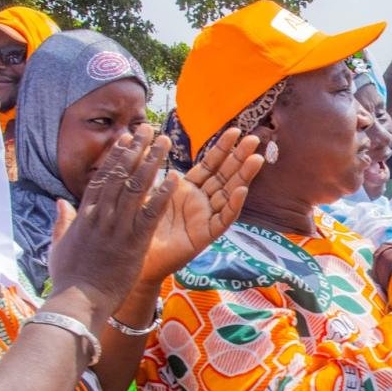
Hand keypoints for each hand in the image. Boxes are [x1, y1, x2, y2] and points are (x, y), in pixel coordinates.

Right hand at [48, 126, 177, 317]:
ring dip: (151, 162)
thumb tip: (59, 202)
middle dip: (135, 149)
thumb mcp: (59, 246)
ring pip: (135, 187)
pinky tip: (175, 178)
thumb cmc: (69, 279)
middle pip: (119, 174)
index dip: (114, 156)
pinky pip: (151, 213)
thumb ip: (62, 222)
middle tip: (148, 129)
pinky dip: (162, 194)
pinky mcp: (133, 242)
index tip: (125, 138)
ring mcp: (117, 227)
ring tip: (164, 142)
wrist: (78, 301)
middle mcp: (101, 216)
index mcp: (84, 215)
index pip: (100, 178)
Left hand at [136, 130, 263, 285]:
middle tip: (254, 139)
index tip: (234, 130)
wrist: (135, 260)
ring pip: (229, 194)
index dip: (222, 148)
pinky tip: (242, 191)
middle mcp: (200, 202)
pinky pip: (222, 220)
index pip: (209, 165)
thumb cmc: (138, 228)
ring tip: (256, 159)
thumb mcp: (146, 194)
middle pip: (225, 175)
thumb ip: (153, 174)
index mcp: (187, 190)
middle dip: (239, 157)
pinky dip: (232, 206)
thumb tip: (151, 144)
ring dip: (243, 177)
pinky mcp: (204, 236)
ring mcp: (205, 218)